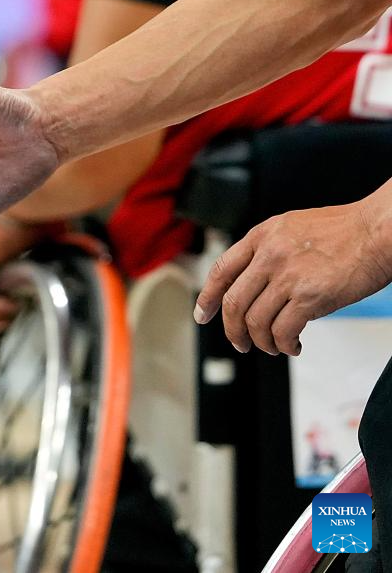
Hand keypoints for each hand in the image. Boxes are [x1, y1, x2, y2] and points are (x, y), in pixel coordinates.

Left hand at [194, 195, 391, 355]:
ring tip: (274, 347)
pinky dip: (284, 345)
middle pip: (234, 302)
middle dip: (232, 330)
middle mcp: (269, 255)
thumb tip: (252, 284)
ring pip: (256, 321)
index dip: (208, 297)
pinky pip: (283, 331)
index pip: (221, 270)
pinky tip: (293, 346)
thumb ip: (268, 251)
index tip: (203, 315)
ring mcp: (288, 276)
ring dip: (262, 342)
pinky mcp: (310, 296)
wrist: (379, 231)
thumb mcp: (292, 229)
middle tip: (240, 343)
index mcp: (262, 236)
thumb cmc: (345, 231)